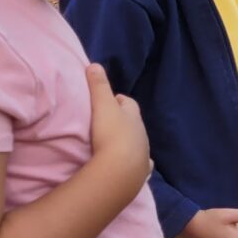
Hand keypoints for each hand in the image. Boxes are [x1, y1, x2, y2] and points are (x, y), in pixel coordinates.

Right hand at [86, 64, 149, 198]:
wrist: (120, 171)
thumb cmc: (110, 133)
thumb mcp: (102, 105)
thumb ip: (99, 85)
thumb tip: (95, 65)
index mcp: (134, 117)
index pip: (129, 103)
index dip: (119, 100)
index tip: (109, 100)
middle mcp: (142, 135)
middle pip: (134, 124)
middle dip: (124, 121)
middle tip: (109, 122)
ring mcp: (143, 155)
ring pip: (138, 144)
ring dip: (128, 142)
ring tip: (115, 145)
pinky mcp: (140, 173)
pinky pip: (141, 165)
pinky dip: (136, 162)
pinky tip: (130, 165)